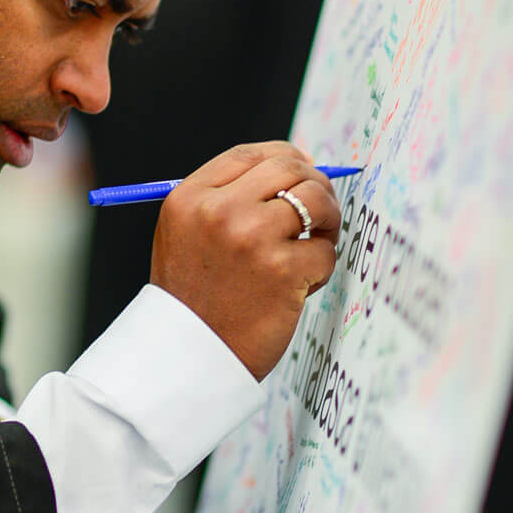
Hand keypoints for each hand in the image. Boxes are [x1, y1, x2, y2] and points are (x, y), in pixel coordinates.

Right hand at [149, 141, 341, 378]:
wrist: (188, 357)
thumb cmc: (193, 299)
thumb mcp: (185, 236)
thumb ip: (224, 200)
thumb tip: (294, 168)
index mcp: (190, 198)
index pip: (250, 154)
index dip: (286, 157)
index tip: (303, 169)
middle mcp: (219, 211)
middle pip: (289, 169)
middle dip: (315, 185)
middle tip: (320, 211)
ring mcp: (252, 239)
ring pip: (316, 201)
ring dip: (327, 221)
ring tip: (316, 243)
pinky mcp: (283, 270)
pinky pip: (326, 250)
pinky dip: (320, 268)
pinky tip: (300, 286)